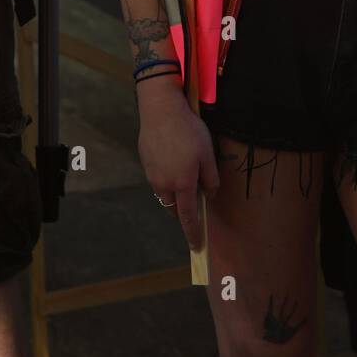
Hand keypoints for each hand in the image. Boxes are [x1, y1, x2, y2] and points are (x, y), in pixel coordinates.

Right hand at [137, 78, 219, 249]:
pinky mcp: (146, 164)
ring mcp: (152, 175)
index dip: (193, 233)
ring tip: (185, 173)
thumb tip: (209, 194)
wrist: (160, 110)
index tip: (197, 246)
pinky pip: (157, 179)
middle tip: (195, 197)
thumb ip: (210, 178)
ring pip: (164, 194)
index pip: (188, 217)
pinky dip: (166, 178)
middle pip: (174, 208)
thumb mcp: (207, 153)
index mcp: (183, 184)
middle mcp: (164, 184)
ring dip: (175, 193)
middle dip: (184, 210)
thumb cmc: (188, 130)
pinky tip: (173, 159)